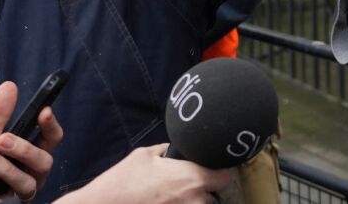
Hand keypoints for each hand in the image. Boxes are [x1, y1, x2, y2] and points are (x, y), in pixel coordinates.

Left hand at [0, 81, 63, 203]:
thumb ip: (0, 116)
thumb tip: (9, 85)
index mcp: (34, 155)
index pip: (52, 139)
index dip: (51, 125)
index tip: (44, 111)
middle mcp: (33, 175)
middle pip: (43, 162)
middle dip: (25, 149)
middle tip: (3, 139)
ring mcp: (18, 194)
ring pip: (25, 185)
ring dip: (5, 169)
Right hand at [54, 145, 230, 203]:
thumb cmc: (123, 180)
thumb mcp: (145, 155)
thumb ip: (166, 151)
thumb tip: (174, 149)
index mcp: (192, 178)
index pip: (224, 177)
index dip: (217, 173)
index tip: (208, 170)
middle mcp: (194, 200)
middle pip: (214, 197)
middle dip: (205, 191)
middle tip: (189, 185)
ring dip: (193, 201)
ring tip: (174, 196)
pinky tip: (166, 203)